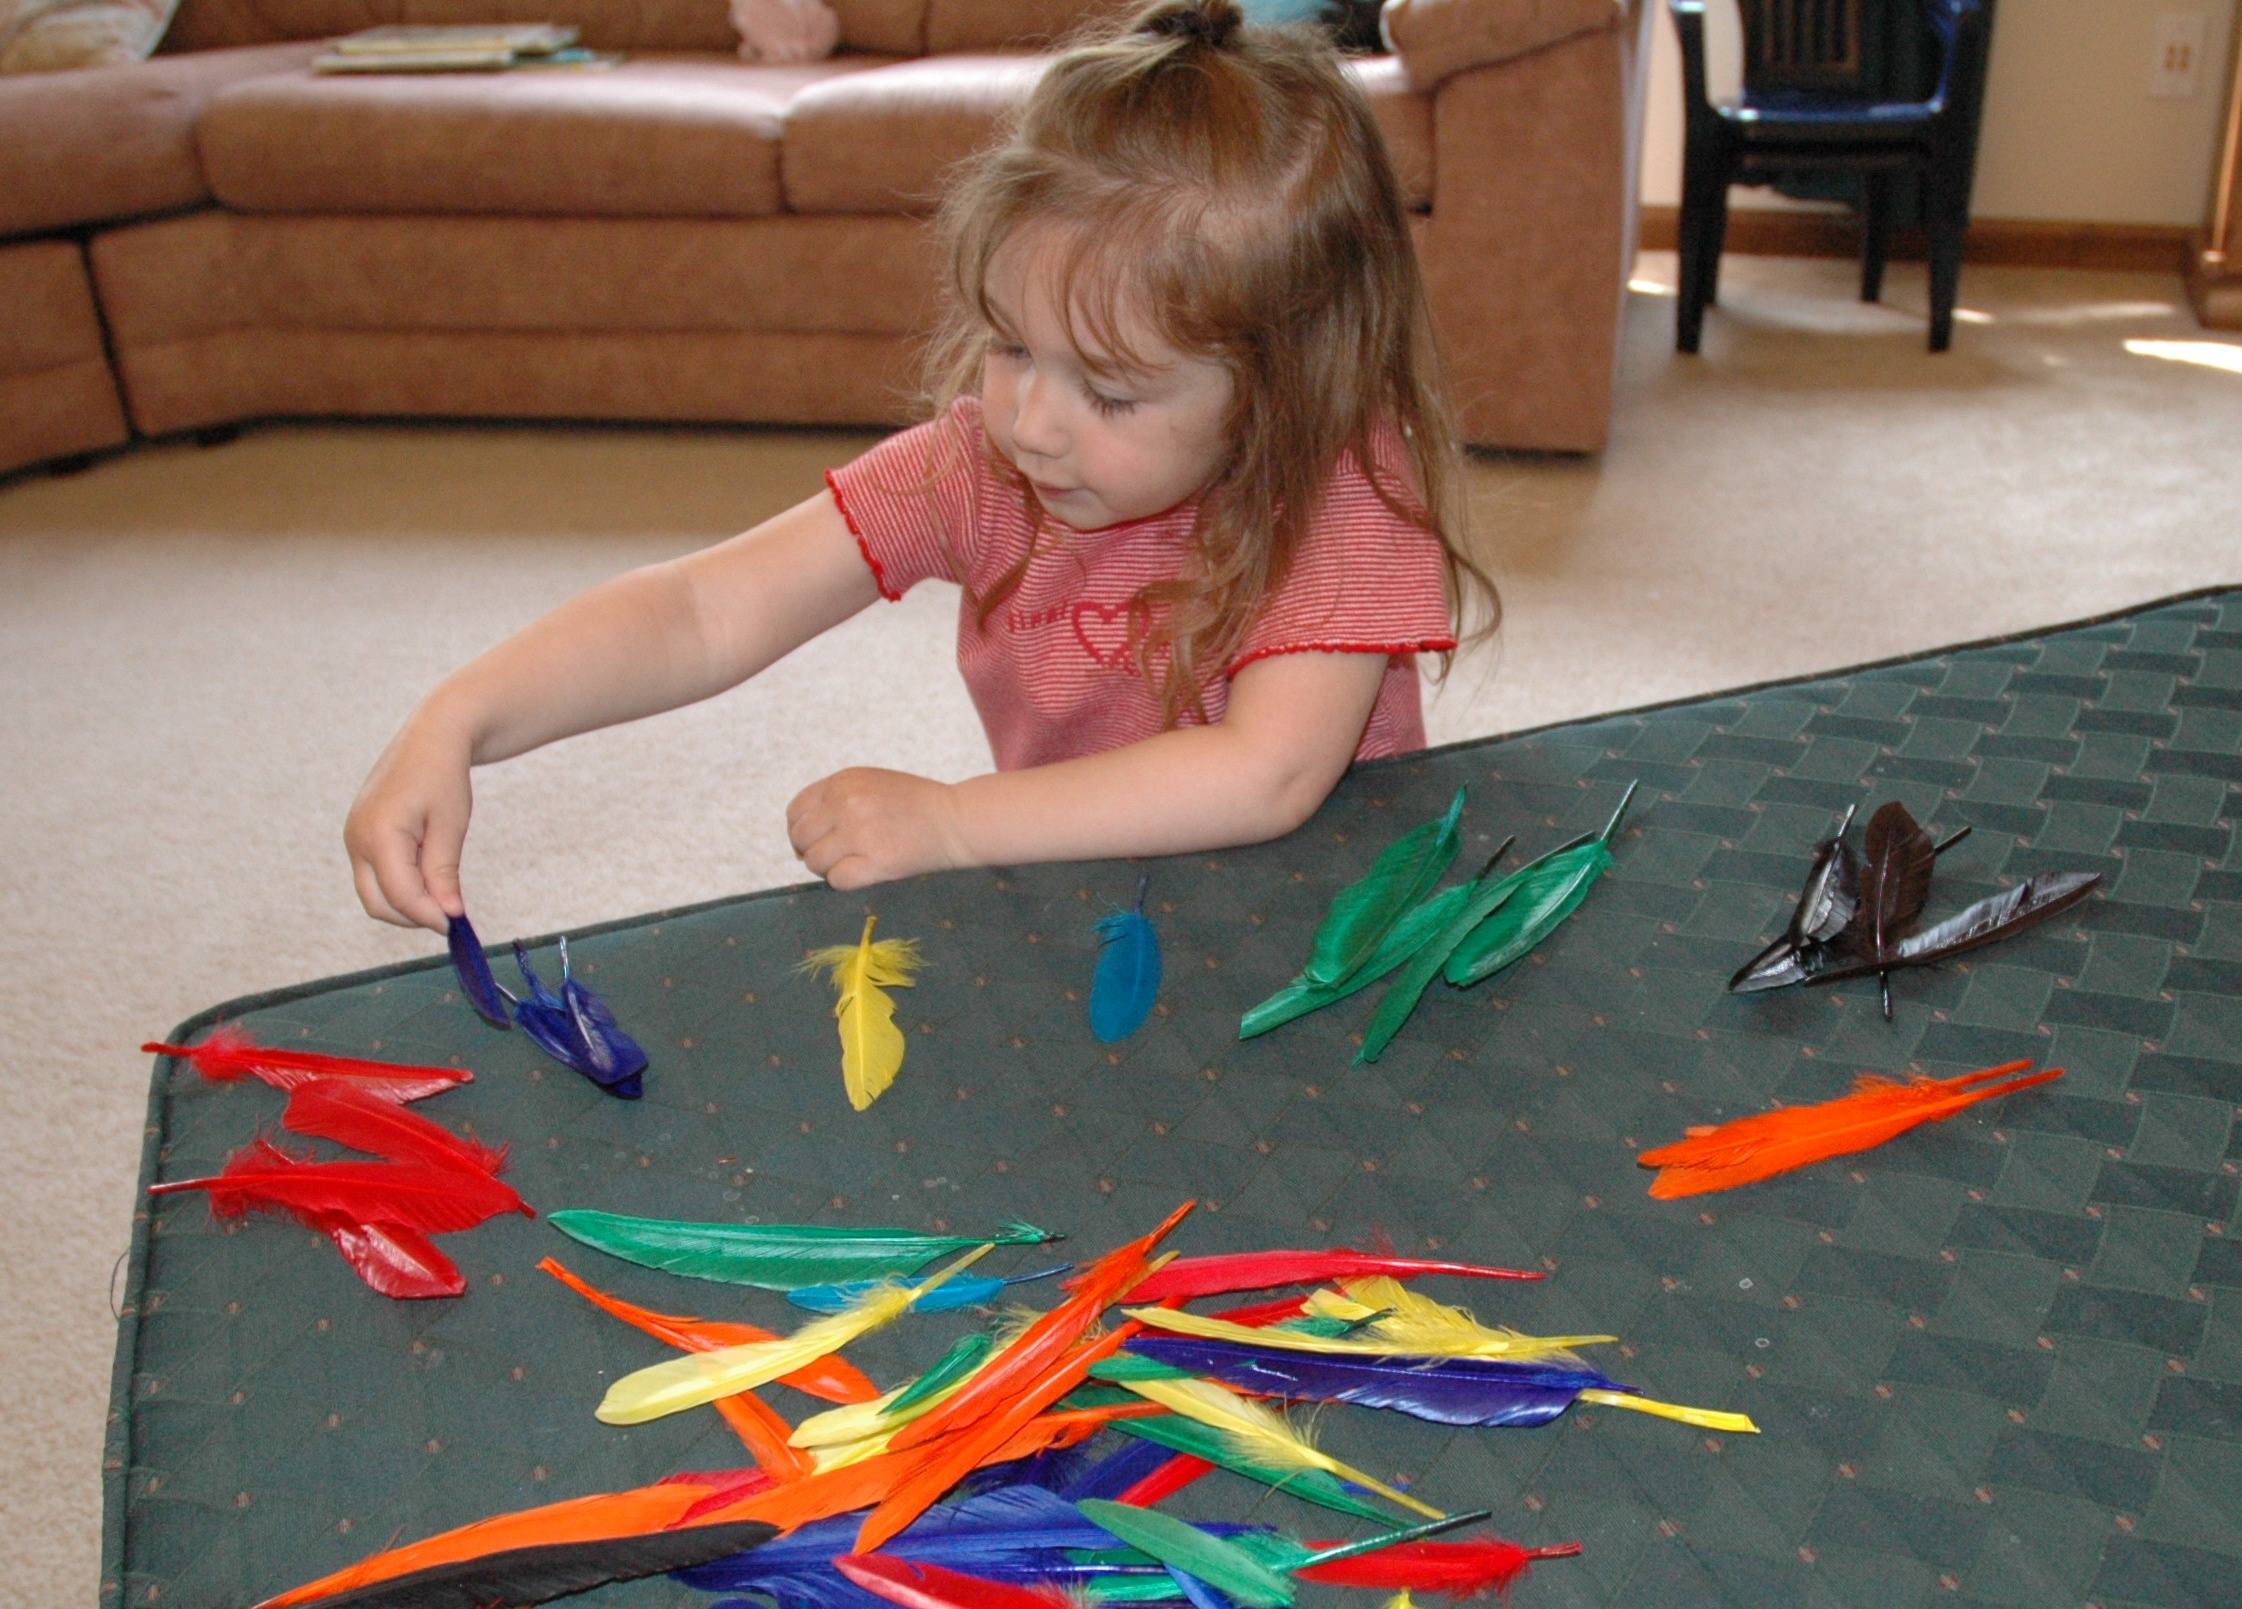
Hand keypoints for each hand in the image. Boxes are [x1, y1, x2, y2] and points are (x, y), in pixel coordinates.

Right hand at [344, 714, 473, 931]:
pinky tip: (428, 872)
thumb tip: (448, 915)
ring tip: (442, 886)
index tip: (457, 923)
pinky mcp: (358, 838)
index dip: (429, 916)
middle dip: (414, 916)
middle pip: (378, 904)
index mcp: (378, 835)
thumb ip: (444, 874)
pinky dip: (401, 886)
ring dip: (407, 903)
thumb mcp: (450, 826)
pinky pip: (374, 877)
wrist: (430, 739)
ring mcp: (352, 839)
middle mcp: (356, 840)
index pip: (400, 896)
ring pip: (374, 895)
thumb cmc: (444, 777)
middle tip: (451, 912)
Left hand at [788, 768, 971, 889]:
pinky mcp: (875, 862)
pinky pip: (837, 880)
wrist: (956, 819)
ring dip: (828, 867)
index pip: (796, 811)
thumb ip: (838, 797)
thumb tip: (806, 830)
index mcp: (843, 782)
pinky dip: (845, 880)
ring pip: (815, 861)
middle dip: (811, 850)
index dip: (799, 829)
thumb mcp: (871, 783)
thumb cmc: (916, 802)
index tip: (814, 840)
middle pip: (801, 838)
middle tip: (834, 855)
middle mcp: (846, 804)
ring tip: (851, 862)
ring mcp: (859, 834)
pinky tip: (864, 871)